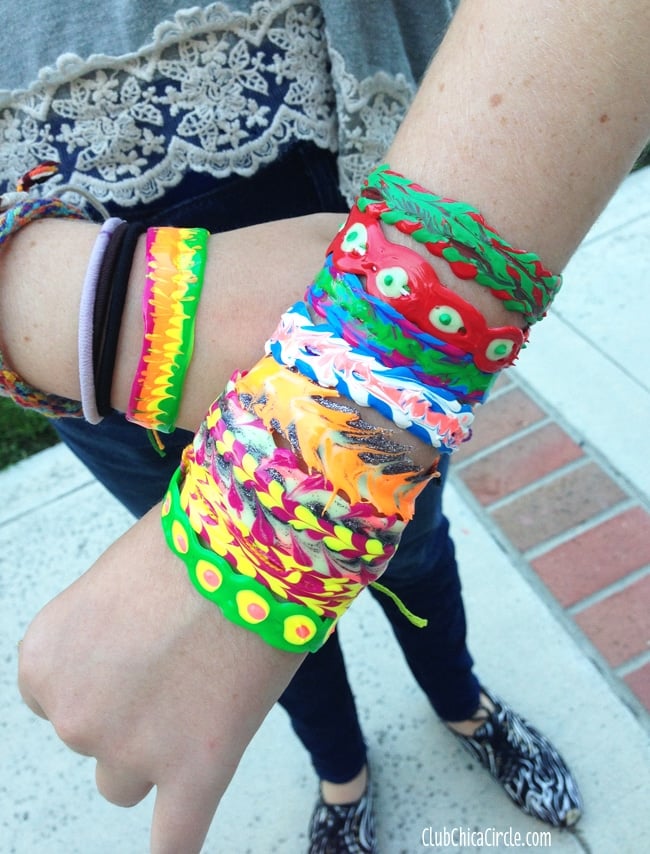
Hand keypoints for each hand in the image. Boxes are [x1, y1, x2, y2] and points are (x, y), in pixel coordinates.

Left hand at [18, 505, 303, 853]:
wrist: (257, 545)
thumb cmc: (196, 539)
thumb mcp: (120, 574)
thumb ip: (105, 626)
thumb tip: (132, 645)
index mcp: (44, 658)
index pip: (54, 695)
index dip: (101, 674)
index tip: (138, 653)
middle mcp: (73, 713)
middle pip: (93, 737)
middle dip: (130, 710)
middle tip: (183, 661)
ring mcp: (130, 750)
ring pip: (126, 782)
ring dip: (157, 753)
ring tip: (207, 696)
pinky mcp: (194, 772)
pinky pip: (176, 840)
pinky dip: (176, 845)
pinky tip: (182, 831)